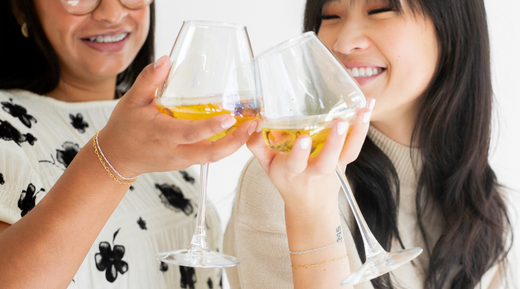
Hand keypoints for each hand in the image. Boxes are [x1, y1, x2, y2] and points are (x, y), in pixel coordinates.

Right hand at [99, 56, 257, 176]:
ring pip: (212, 157)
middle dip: (235, 142)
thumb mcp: (132, 100)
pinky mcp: (186, 162)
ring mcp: (182, 160)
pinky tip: (236, 133)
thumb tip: (166, 60)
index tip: (230, 117)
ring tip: (251, 127)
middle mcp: (175, 151)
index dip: (212, 127)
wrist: (117, 156)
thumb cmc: (125, 128)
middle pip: (210, 153)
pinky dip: (224, 147)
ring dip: (234, 145)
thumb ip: (149, 79)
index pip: (191, 133)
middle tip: (253, 126)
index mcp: (162, 134)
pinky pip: (208, 156)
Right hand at [247, 99, 373, 212]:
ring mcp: (332, 167)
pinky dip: (363, 126)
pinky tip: (368, 106)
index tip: (303, 138)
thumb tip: (254, 123)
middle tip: (340, 122)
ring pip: (346, 153)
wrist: (309, 206)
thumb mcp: (266, 166)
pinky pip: (355, 146)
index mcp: (291, 171)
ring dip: (356, 132)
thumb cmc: (287, 180)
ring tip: (363, 110)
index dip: (299, 153)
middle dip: (333, 142)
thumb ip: (257, 146)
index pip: (295, 163)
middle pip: (326, 161)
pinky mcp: (344, 162)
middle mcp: (313, 171)